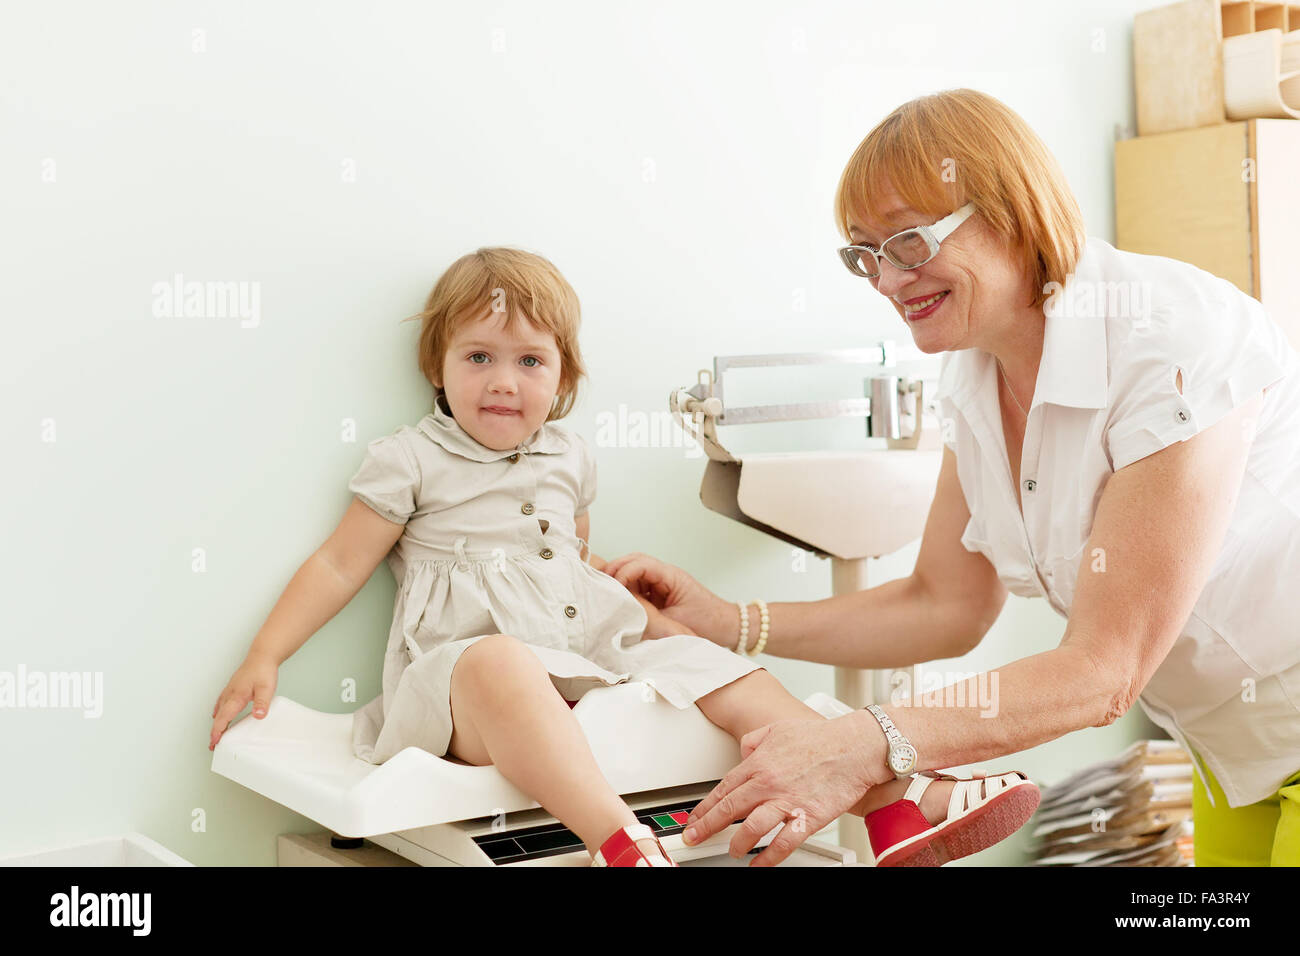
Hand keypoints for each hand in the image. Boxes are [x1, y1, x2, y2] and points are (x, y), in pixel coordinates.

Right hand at [209, 653, 278, 750]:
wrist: (262, 655)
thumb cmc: (263, 670)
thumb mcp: (266, 688)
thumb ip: (261, 703)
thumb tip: (258, 716)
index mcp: (236, 696)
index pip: (224, 718)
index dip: (218, 731)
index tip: (214, 742)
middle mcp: (230, 694)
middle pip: (219, 716)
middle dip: (215, 730)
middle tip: (212, 743)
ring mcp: (230, 690)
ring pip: (219, 709)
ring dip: (216, 722)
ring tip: (216, 733)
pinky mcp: (233, 687)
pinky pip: (222, 702)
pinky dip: (219, 711)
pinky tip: (220, 713)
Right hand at [602, 552, 725, 645]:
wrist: (728, 628)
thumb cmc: (708, 623)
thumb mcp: (674, 621)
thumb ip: (647, 614)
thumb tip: (622, 609)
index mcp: (671, 576)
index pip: (640, 564)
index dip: (623, 573)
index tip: (614, 589)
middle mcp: (665, 575)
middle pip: (634, 562)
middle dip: (616, 571)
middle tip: (601, 587)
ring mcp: (662, 584)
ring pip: (634, 574)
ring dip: (620, 581)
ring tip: (608, 596)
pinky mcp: (661, 595)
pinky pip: (639, 588)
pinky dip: (627, 592)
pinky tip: (620, 603)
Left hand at [679, 713, 879, 866]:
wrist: (854, 747)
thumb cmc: (821, 738)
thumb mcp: (777, 729)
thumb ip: (754, 740)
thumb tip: (742, 752)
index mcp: (759, 763)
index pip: (723, 788)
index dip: (705, 807)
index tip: (694, 819)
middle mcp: (768, 783)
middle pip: (729, 809)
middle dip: (707, 827)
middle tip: (693, 839)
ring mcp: (786, 800)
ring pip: (751, 828)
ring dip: (737, 843)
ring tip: (731, 851)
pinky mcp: (807, 817)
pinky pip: (783, 843)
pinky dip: (769, 857)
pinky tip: (759, 864)